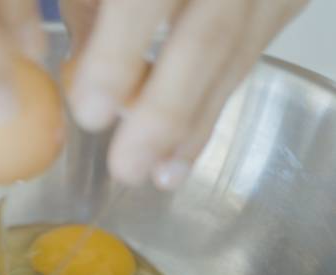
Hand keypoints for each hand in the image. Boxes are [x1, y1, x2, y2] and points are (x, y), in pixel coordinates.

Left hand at [61, 0, 307, 189]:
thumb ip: (87, 8)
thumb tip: (77, 73)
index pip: (141, 2)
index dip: (116, 58)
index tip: (90, 112)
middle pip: (206, 38)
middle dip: (164, 112)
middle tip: (127, 167)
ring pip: (233, 58)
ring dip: (193, 126)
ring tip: (158, 175)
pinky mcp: (280, 5)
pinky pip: (244, 64)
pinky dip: (210, 112)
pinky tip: (183, 152)